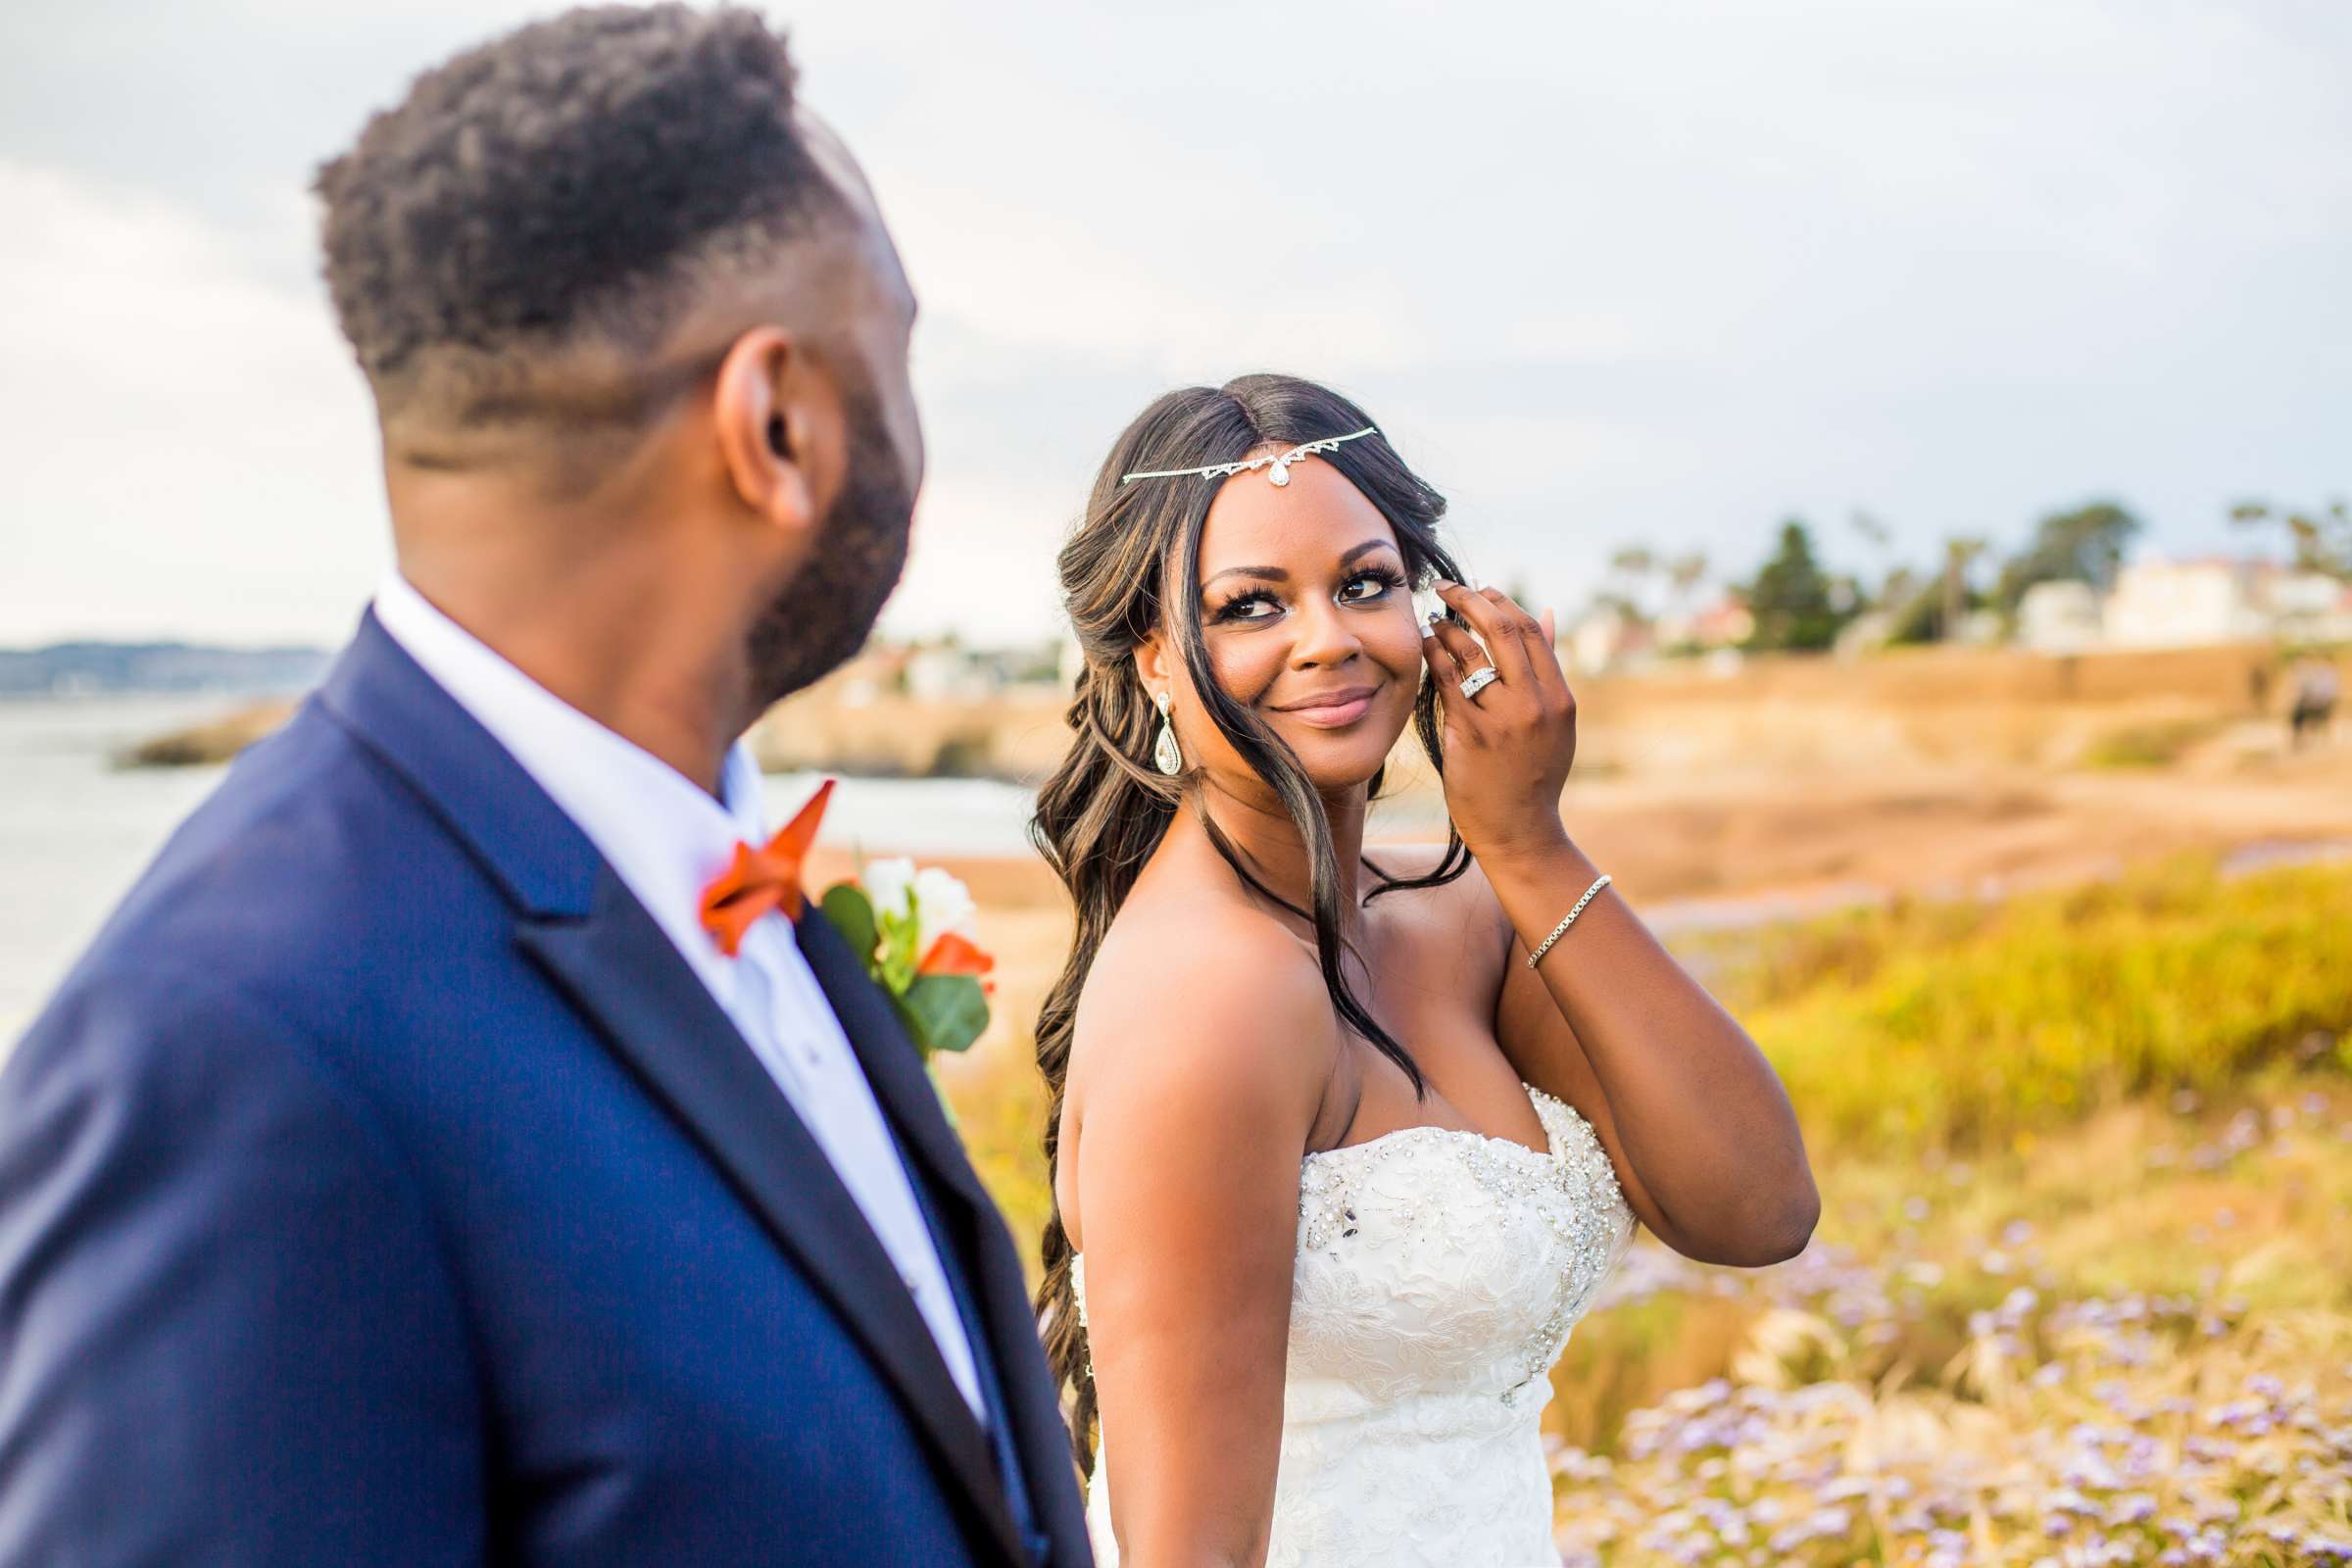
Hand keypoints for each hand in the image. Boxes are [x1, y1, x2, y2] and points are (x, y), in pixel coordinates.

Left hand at [1419, 580, 1577, 862]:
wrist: (1520, 831)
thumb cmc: (1533, 776)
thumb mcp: (1555, 722)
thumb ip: (1548, 669)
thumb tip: (1547, 612)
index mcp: (1560, 698)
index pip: (1531, 632)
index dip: (1503, 603)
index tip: (1481, 591)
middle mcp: (1536, 704)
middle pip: (1503, 630)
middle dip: (1471, 599)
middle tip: (1448, 589)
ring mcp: (1505, 719)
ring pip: (1472, 652)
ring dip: (1447, 626)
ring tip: (1433, 617)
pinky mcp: (1472, 734)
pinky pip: (1448, 681)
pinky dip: (1434, 655)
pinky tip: (1424, 645)